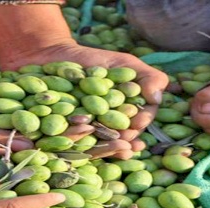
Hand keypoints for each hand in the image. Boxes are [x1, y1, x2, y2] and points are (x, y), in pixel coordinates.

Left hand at [2, 43, 167, 158]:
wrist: (51, 56)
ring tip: (107, 146)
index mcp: (121, 120)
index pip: (135, 125)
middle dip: (122, 142)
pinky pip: (63, 144)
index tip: (139, 121)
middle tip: (126, 140)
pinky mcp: (55, 139)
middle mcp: (102, 132)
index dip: (139, 124)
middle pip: (116, 141)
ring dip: (103, 149)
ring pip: (94, 147)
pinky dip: (70, 142)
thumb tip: (158, 97)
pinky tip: (76, 140)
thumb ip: (147, 77)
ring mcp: (80, 138)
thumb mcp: (124, 64)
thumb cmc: (92, 60)